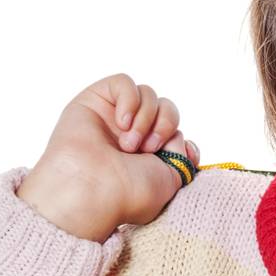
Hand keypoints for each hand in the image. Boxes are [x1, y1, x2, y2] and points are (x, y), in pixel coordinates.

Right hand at [17, 72, 200, 240]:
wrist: (93, 190)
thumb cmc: (128, 193)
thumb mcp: (171, 179)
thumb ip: (182, 155)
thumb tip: (180, 136)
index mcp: (149, 155)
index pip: (175, 131)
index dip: (179, 137)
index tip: (179, 154)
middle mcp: (131, 135)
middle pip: (166, 108)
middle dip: (165, 125)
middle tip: (148, 150)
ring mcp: (112, 117)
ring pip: (148, 94)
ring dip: (146, 118)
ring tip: (129, 144)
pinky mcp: (94, 100)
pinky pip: (124, 82)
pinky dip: (130, 100)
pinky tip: (122, 122)